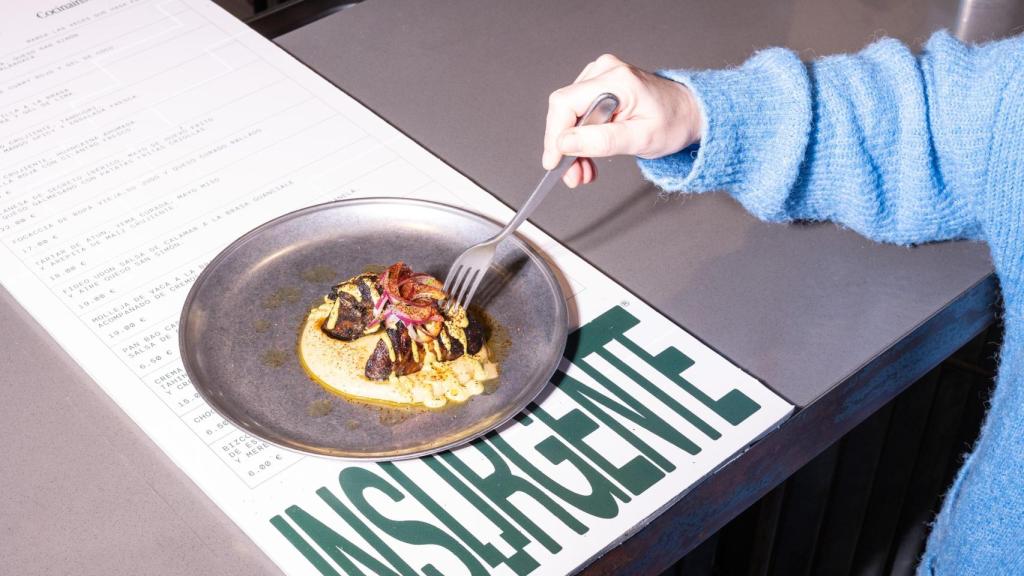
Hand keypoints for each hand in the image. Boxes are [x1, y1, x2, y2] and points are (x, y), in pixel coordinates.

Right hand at [542, 54, 700, 187]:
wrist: (688, 113)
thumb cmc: (673, 122)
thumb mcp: (640, 139)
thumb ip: (601, 141)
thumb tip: (564, 143)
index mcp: (616, 80)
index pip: (565, 104)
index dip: (555, 135)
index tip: (554, 162)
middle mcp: (605, 72)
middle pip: (564, 110)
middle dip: (566, 148)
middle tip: (573, 176)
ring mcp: (601, 77)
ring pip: (569, 115)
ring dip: (573, 147)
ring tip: (584, 171)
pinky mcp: (600, 87)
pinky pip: (578, 114)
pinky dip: (581, 139)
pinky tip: (588, 157)